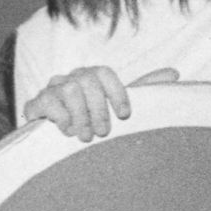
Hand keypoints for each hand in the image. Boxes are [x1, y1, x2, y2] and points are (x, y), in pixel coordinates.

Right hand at [21, 66, 178, 140]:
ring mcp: (52, 88)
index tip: (125, 116)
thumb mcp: (120, 105)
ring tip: (86, 137)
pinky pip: (46, 103)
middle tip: (104, 133)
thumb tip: (174, 73)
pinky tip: (67, 131)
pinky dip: (59, 118)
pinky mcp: (36, 102)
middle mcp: (72, 77)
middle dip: (98, 111)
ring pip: (68, 91)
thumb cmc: (96, 118)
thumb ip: (144, 88)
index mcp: (93, 76)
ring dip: (80, 117)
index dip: (117, 93)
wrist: (59, 134)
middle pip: (86, 82)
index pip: (104, 73)